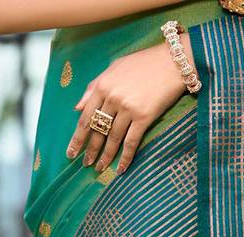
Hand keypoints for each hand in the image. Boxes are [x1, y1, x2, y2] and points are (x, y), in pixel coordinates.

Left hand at [66, 38, 190, 174]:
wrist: (171, 62)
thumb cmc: (143, 64)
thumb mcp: (114, 69)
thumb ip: (94, 87)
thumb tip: (77, 107)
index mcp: (102, 86)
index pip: (85, 117)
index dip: (78, 137)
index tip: (72, 152)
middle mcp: (112, 98)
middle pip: (97, 130)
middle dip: (90, 150)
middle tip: (85, 164)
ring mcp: (128, 109)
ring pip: (113, 138)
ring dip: (106, 156)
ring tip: (100, 168)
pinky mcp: (144, 117)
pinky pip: (131, 142)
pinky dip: (125, 157)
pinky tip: (121, 168)